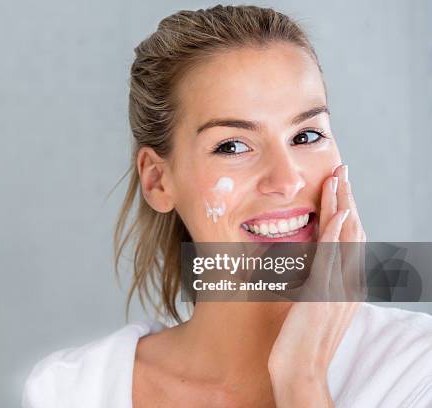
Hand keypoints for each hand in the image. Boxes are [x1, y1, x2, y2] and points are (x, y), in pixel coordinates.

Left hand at [267, 164, 366, 406]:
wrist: (300, 370)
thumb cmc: (300, 341)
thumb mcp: (310, 305)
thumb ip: (313, 282)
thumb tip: (305, 261)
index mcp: (345, 285)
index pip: (349, 239)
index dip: (346, 211)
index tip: (339, 188)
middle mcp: (348, 284)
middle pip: (352, 232)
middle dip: (347, 199)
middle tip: (342, 172)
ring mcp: (339, 289)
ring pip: (346, 238)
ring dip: (342, 205)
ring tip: (338, 179)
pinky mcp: (324, 294)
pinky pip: (333, 258)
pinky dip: (336, 233)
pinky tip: (337, 213)